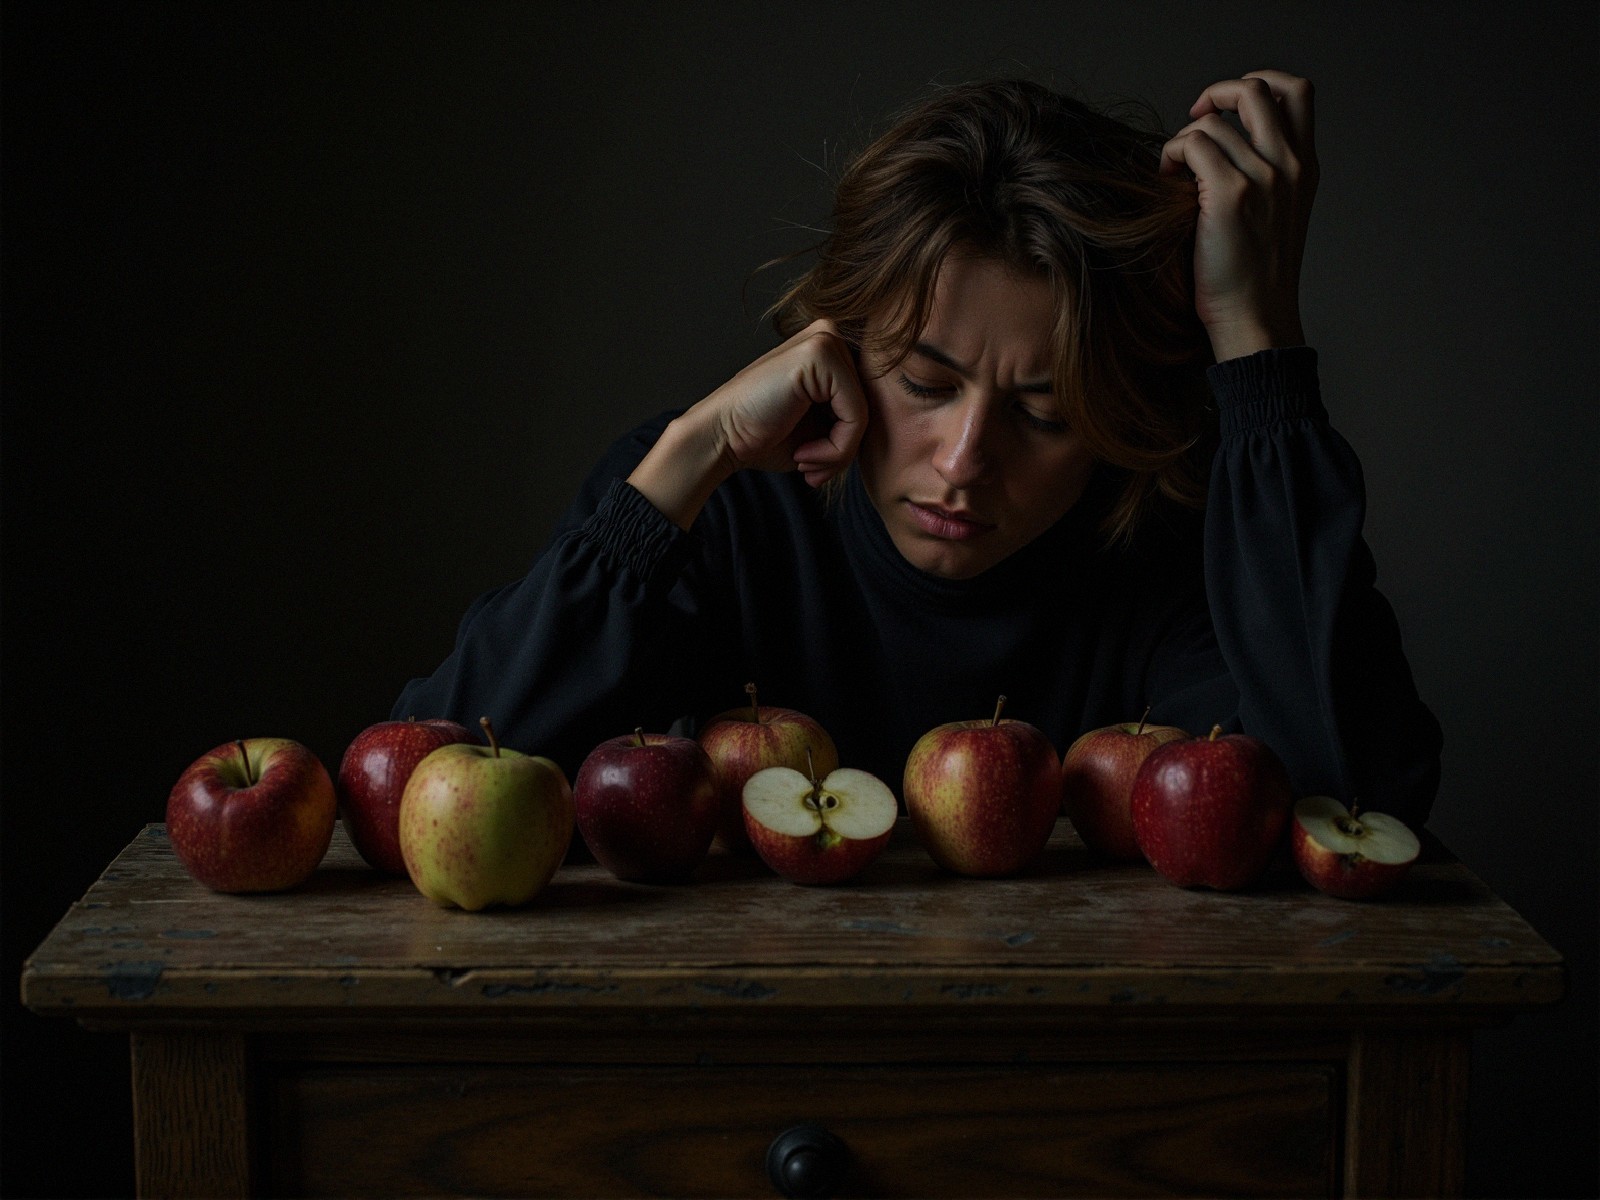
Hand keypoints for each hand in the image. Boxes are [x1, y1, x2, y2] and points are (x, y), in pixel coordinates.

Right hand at [707, 318, 867, 486]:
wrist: (719, 439)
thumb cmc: (764, 437)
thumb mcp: (820, 428)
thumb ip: (852, 420)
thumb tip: (892, 427)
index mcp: (829, 348)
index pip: (871, 400)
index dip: (849, 441)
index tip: (819, 465)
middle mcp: (829, 335)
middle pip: (870, 405)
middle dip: (846, 449)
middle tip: (813, 469)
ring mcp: (825, 339)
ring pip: (865, 413)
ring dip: (840, 453)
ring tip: (806, 463)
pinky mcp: (820, 353)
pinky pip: (856, 415)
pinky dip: (836, 448)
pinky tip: (803, 454)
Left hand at [1160, 70, 1317, 360]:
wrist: (1254, 320)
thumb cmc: (1254, 278)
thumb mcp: (1276, 216)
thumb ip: (1266, 175)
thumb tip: (1223, 142)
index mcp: (1306, 167)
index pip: (1297, 91)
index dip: (1259, 83)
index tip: (1228, 109)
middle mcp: (1291, 165)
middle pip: (1257, 88)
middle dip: (1218, 94)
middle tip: (1195, 121)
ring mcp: (1264, 177)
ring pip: (1214, 122)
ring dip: (1184, 139)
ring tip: (1176, 173)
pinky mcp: (1230, 194)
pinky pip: (1192, 144)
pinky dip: (1172, 154)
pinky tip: (1167, 181)